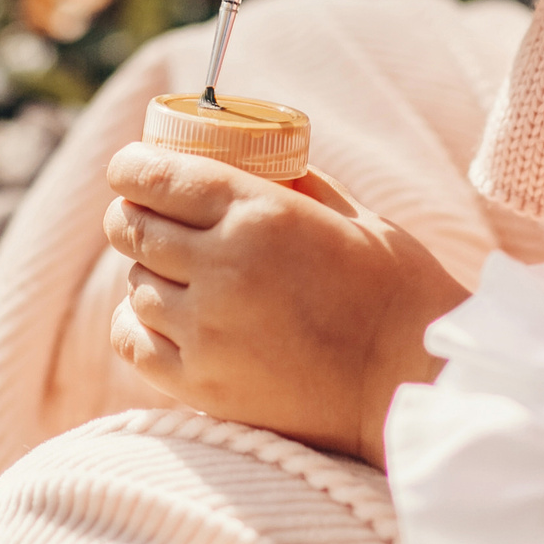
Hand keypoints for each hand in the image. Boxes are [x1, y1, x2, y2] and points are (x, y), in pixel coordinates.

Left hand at [102, 142, 468, 465]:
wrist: (412, 385)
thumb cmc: (396, 293)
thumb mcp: (353, 215)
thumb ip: (293, 183)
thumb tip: (249, 157)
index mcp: (261, 214)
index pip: (153, 177)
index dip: (131, 168)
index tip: (132, 170)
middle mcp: (223, 268)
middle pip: (131, 228)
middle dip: (133, 215)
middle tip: (149, 218)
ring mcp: (207, 330)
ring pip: (135, 284)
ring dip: (149, 274)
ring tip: (182, 276)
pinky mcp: (202, 385)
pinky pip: (133, 341)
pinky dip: (139, 325)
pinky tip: (166, 319)